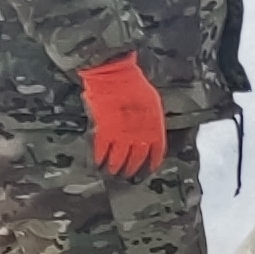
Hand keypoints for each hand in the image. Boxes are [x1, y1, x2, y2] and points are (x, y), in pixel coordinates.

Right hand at [78, 54, 168, 178]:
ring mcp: (121, 134)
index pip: (156, 152)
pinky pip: (102, 151)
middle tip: (129, 177)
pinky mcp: (104, 132)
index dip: (152, 163)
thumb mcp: (151, 102)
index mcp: (154, 127)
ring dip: (115, 169)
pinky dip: (99, 159)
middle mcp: (139, 134)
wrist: (114, 76)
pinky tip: (98, 165)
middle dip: (133, 170)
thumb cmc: (134, 84)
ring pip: (119, 160)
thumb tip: (149, 130)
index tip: (148, 170)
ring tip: (112, 174)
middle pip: (137, 160)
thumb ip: (151, 120)